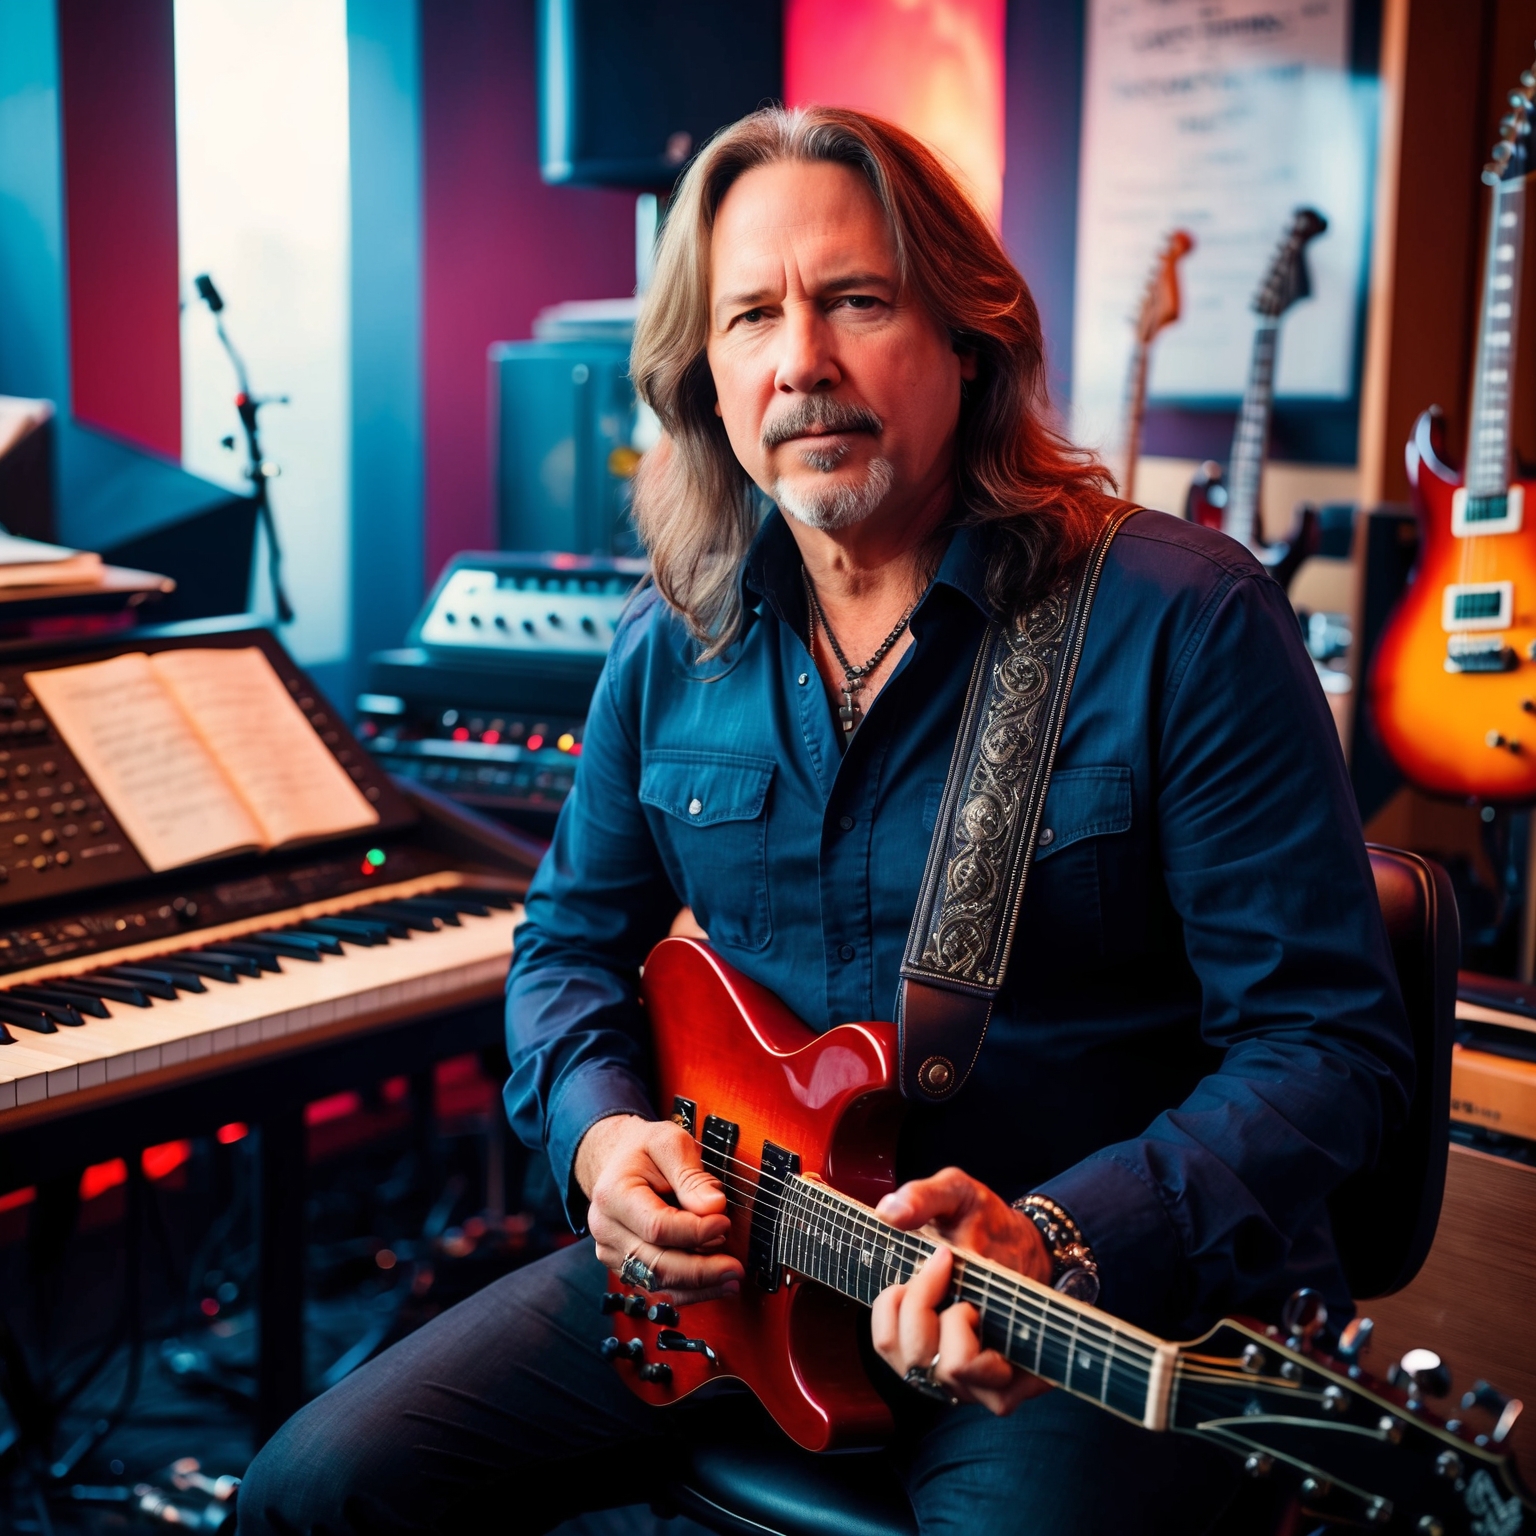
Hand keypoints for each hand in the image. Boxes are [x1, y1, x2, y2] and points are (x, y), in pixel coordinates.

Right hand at [575, 1113, 743, 1304]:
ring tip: (732, 1280)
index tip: (724, 1223)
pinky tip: (714, 1285)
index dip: (695, 1231)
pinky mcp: (624, 1267)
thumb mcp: (670, 1142)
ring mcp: (612, 1252)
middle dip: (701, 1270)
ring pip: (656, 1283)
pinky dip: (688, 1290)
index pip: (657, 1226)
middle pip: (656, 1263)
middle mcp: (606, 1229)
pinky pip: (656, 1288)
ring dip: (698, 1286)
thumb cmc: (646, 1150)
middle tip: (735, 1268)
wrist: (619, 1160)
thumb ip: (691, 1175)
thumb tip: (713, 1207)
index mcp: (613, 1194)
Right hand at [869, 1167, 1053, 1415]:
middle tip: (953, 1267)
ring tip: (976, 1303)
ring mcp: (963, 1382)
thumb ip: (921, 1196)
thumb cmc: (982, 1222)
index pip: (886, 1338)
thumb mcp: (955, 1194)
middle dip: (930, 1303)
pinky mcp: (1000, 1393)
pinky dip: (1009, 1364)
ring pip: (953, 1374)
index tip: (941, 1256)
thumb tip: (890, 1212)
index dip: (909, 1298)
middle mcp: (929, 1360)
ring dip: (966, 1327)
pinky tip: (1016, 1334)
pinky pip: (997, 1398)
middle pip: (915, 1356)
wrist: (1027, 1246)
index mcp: (905, 1322)